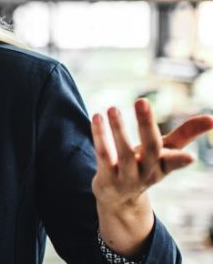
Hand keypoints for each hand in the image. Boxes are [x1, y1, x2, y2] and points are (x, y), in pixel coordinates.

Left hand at [90, 99, 212, 255]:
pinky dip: (100, 136)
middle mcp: (147, 173)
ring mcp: (127, 178)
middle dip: (147, 125)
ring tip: (113, 108)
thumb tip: (212, 118)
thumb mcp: (166, 152)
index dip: (180, 160)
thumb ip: (186, 134)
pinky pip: (103, 155)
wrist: (119, 197)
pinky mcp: (107, 179)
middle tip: (142, 101)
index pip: (174, 162)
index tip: (190, 158)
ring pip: (124, 153)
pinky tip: (97, 117)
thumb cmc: (146, 165)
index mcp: (164, 166)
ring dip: (118, 129)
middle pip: (150, 150)